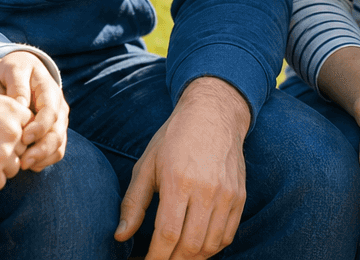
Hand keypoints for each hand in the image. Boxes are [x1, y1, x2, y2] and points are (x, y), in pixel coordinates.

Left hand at [0, 52, 68, 170]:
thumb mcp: (4, 70)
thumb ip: (14, 85)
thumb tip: (22, 105)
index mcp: (45, 84)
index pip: (51, 109)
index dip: (40, 126)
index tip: (24, 138)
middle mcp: (56, 101)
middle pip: (58, 129)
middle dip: (43, 148)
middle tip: (24, 161)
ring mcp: (55, 116)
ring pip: (58, 142)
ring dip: (44, 156)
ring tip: (24, 165)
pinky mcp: (51, 130)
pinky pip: (55, 150)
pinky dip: (44, 160)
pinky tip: (27, 164)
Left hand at [115, 76, 250, 259]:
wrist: (213, 113)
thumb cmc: (174, 138)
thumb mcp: (146, 164)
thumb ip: (133, 203)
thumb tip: (120, 237)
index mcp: (178, 180)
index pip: (168, 235)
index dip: (156, 257)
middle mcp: (206, 190)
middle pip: (190, 246)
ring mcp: (226, 194)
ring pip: (211, 245)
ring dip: (192, 258)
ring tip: (176, 257)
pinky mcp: (239, 196)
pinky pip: (228, 235)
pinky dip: (212, 249)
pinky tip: (196, 247)